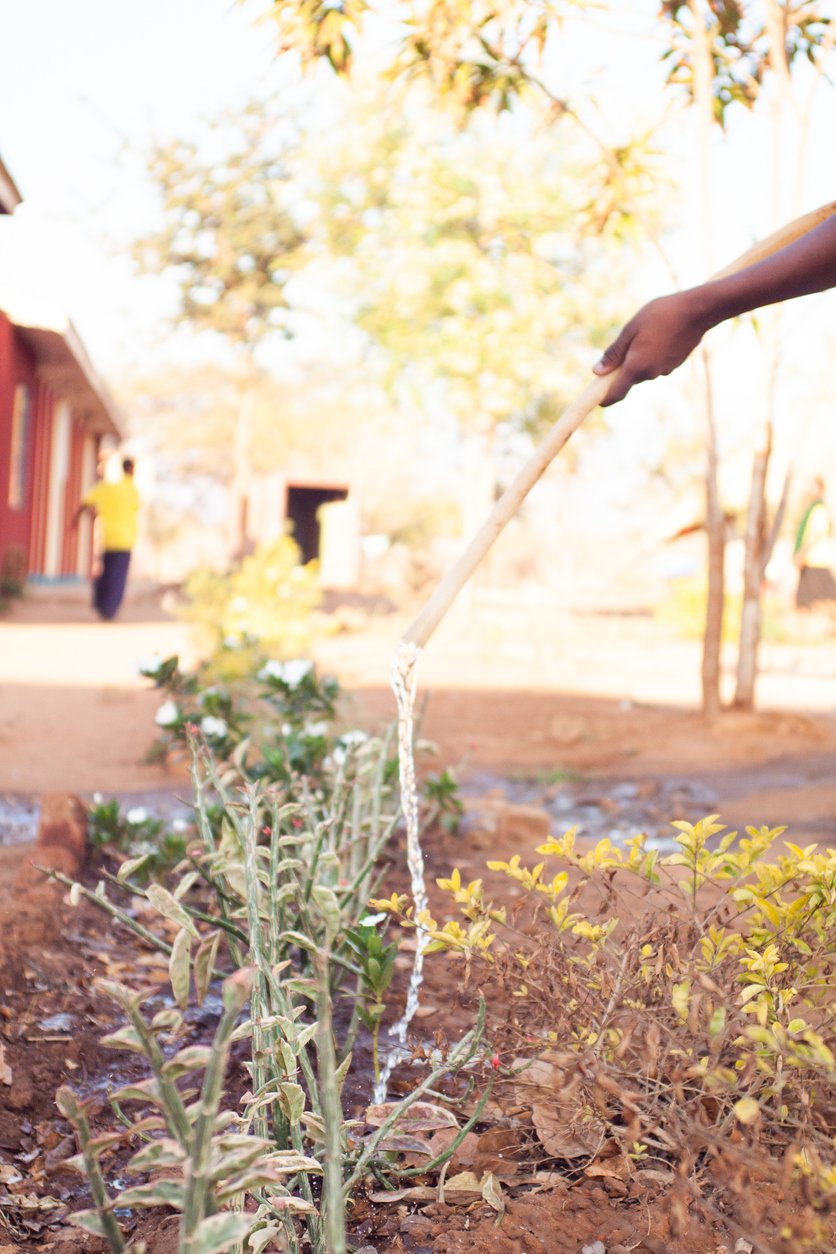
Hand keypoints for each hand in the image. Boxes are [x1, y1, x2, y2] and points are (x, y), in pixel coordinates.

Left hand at [593, 291, 710, 405]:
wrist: (697, 311)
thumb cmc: (660, 316)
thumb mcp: (630, 330)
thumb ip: (613, 353)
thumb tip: (597, 372)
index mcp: (636, 367)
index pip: (617, 393)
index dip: (606, 398)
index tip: (599, 401)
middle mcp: (651, 374)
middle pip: (630, 378)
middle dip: (624, 367)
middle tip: (626, 342)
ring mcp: (665, 370)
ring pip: (645, 369)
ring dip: (640, 358)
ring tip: (648, 332)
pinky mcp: (676, 364)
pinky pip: (658, 363)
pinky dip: (654, 354)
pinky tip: (661, 334)